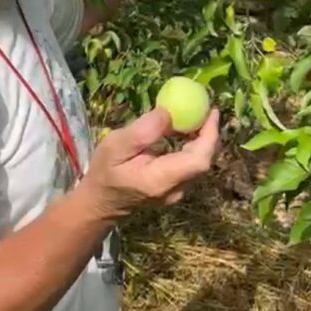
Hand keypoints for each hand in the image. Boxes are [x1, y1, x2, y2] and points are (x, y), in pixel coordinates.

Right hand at [80, 107, 219, 220]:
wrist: (99, 203)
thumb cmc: (104, 172)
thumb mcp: (114, 146)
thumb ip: (142, 131)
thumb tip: (168, 113)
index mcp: (160, 180)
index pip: (198, 160)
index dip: (209, 135)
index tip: (210, 111)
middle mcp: (174, 190)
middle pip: (203, 161)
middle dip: (208, 133)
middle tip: (203, 108)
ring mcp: (177, 193)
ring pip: (199, 163)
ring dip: (200, 139)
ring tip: (191, 116)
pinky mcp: (175, 189)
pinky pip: (190, 166)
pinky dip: (192, 146)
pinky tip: (181, 132)